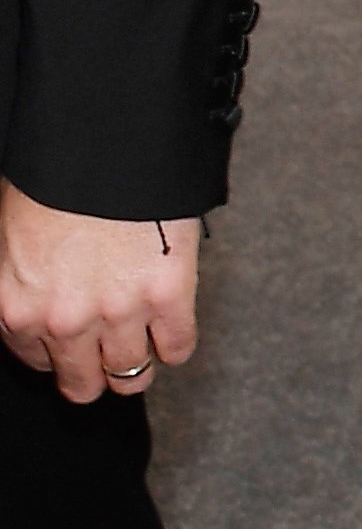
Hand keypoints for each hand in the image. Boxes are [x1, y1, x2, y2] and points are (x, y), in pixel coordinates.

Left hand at [0, 186, 199, 403]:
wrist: (101, 145)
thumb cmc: (51, 177)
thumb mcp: (7, 233)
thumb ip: (17, 280)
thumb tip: (35, 296)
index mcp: (16, 306)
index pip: (35, 362)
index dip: (55, 353)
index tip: (67, 344)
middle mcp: (64, 322)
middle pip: (82, 384)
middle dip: (92, 374)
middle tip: (103, 357)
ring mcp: (119, 313)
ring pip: (131, 376)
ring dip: (136, 363)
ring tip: (140, 342)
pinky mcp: (168, 297)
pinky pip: (178, 348)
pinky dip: (175, 343)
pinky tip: (168, 325)